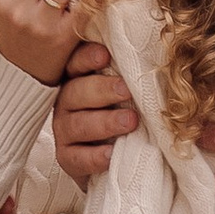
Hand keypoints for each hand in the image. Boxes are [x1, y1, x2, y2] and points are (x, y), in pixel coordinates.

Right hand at [53, 40, 140, 185]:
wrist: (119, 158)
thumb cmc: (125, 114)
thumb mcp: (128, 92)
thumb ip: (128, 75)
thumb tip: (150, 54)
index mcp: (79, 80)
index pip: (76, 63)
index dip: (87, 58)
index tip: (105, 55)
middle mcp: (67, 103)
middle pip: (75, 92)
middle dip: (101, 90)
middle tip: (126, 90)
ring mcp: (64, 131)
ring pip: (77, 125)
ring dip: (104, 122)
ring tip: (130, 121)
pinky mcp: (67, 158)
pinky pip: (77, 157)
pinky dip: (94, 156)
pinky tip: (111, 153)